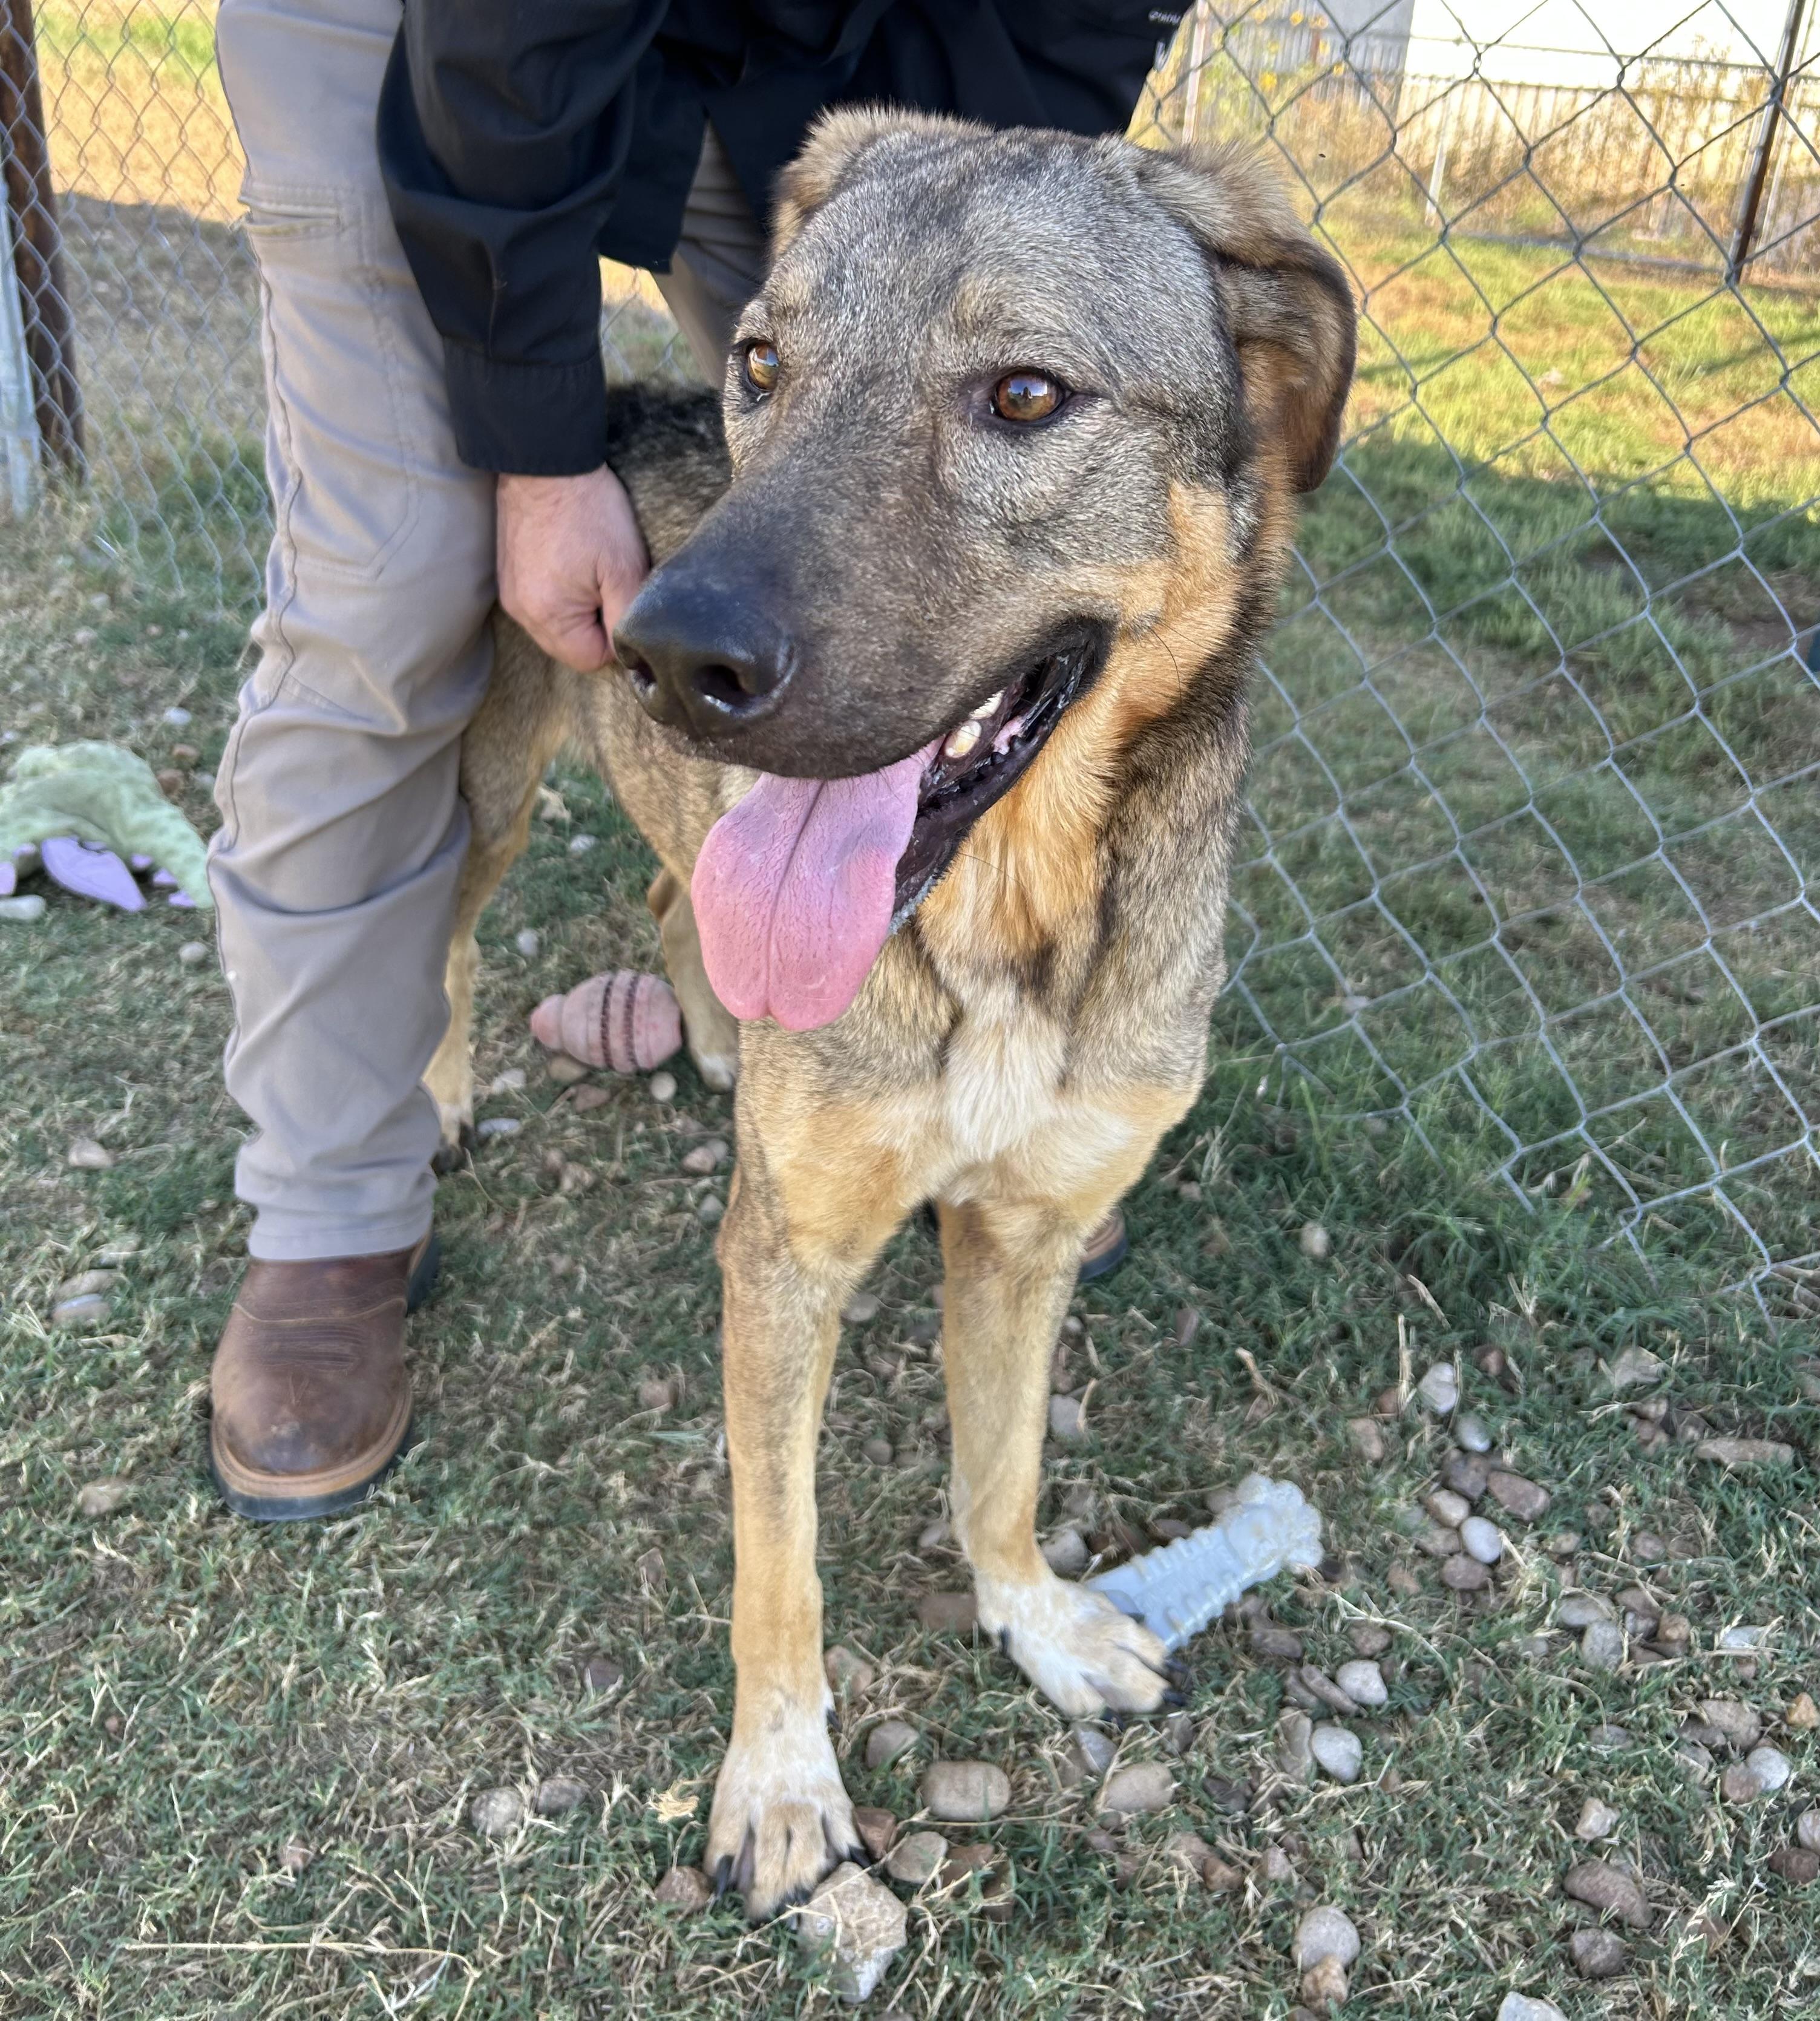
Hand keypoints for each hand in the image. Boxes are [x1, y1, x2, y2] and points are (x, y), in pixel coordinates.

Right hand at [496, 465, 648, 672]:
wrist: (545, 460)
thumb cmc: (590, 512)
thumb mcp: (624, 569)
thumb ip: (627, 621)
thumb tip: (631, 658)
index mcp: (548, 616)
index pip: (592, 659)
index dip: (616, 637)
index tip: (623, 599)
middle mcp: (521, 612)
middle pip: (570, 647)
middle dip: (596, 624)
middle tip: (608, 581)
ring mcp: (510, 592)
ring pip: (556, 626)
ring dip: (578, 608)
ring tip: (589, 567)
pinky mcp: (508, 575)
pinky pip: (541, 603)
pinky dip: (560, 592)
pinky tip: (571, 561)